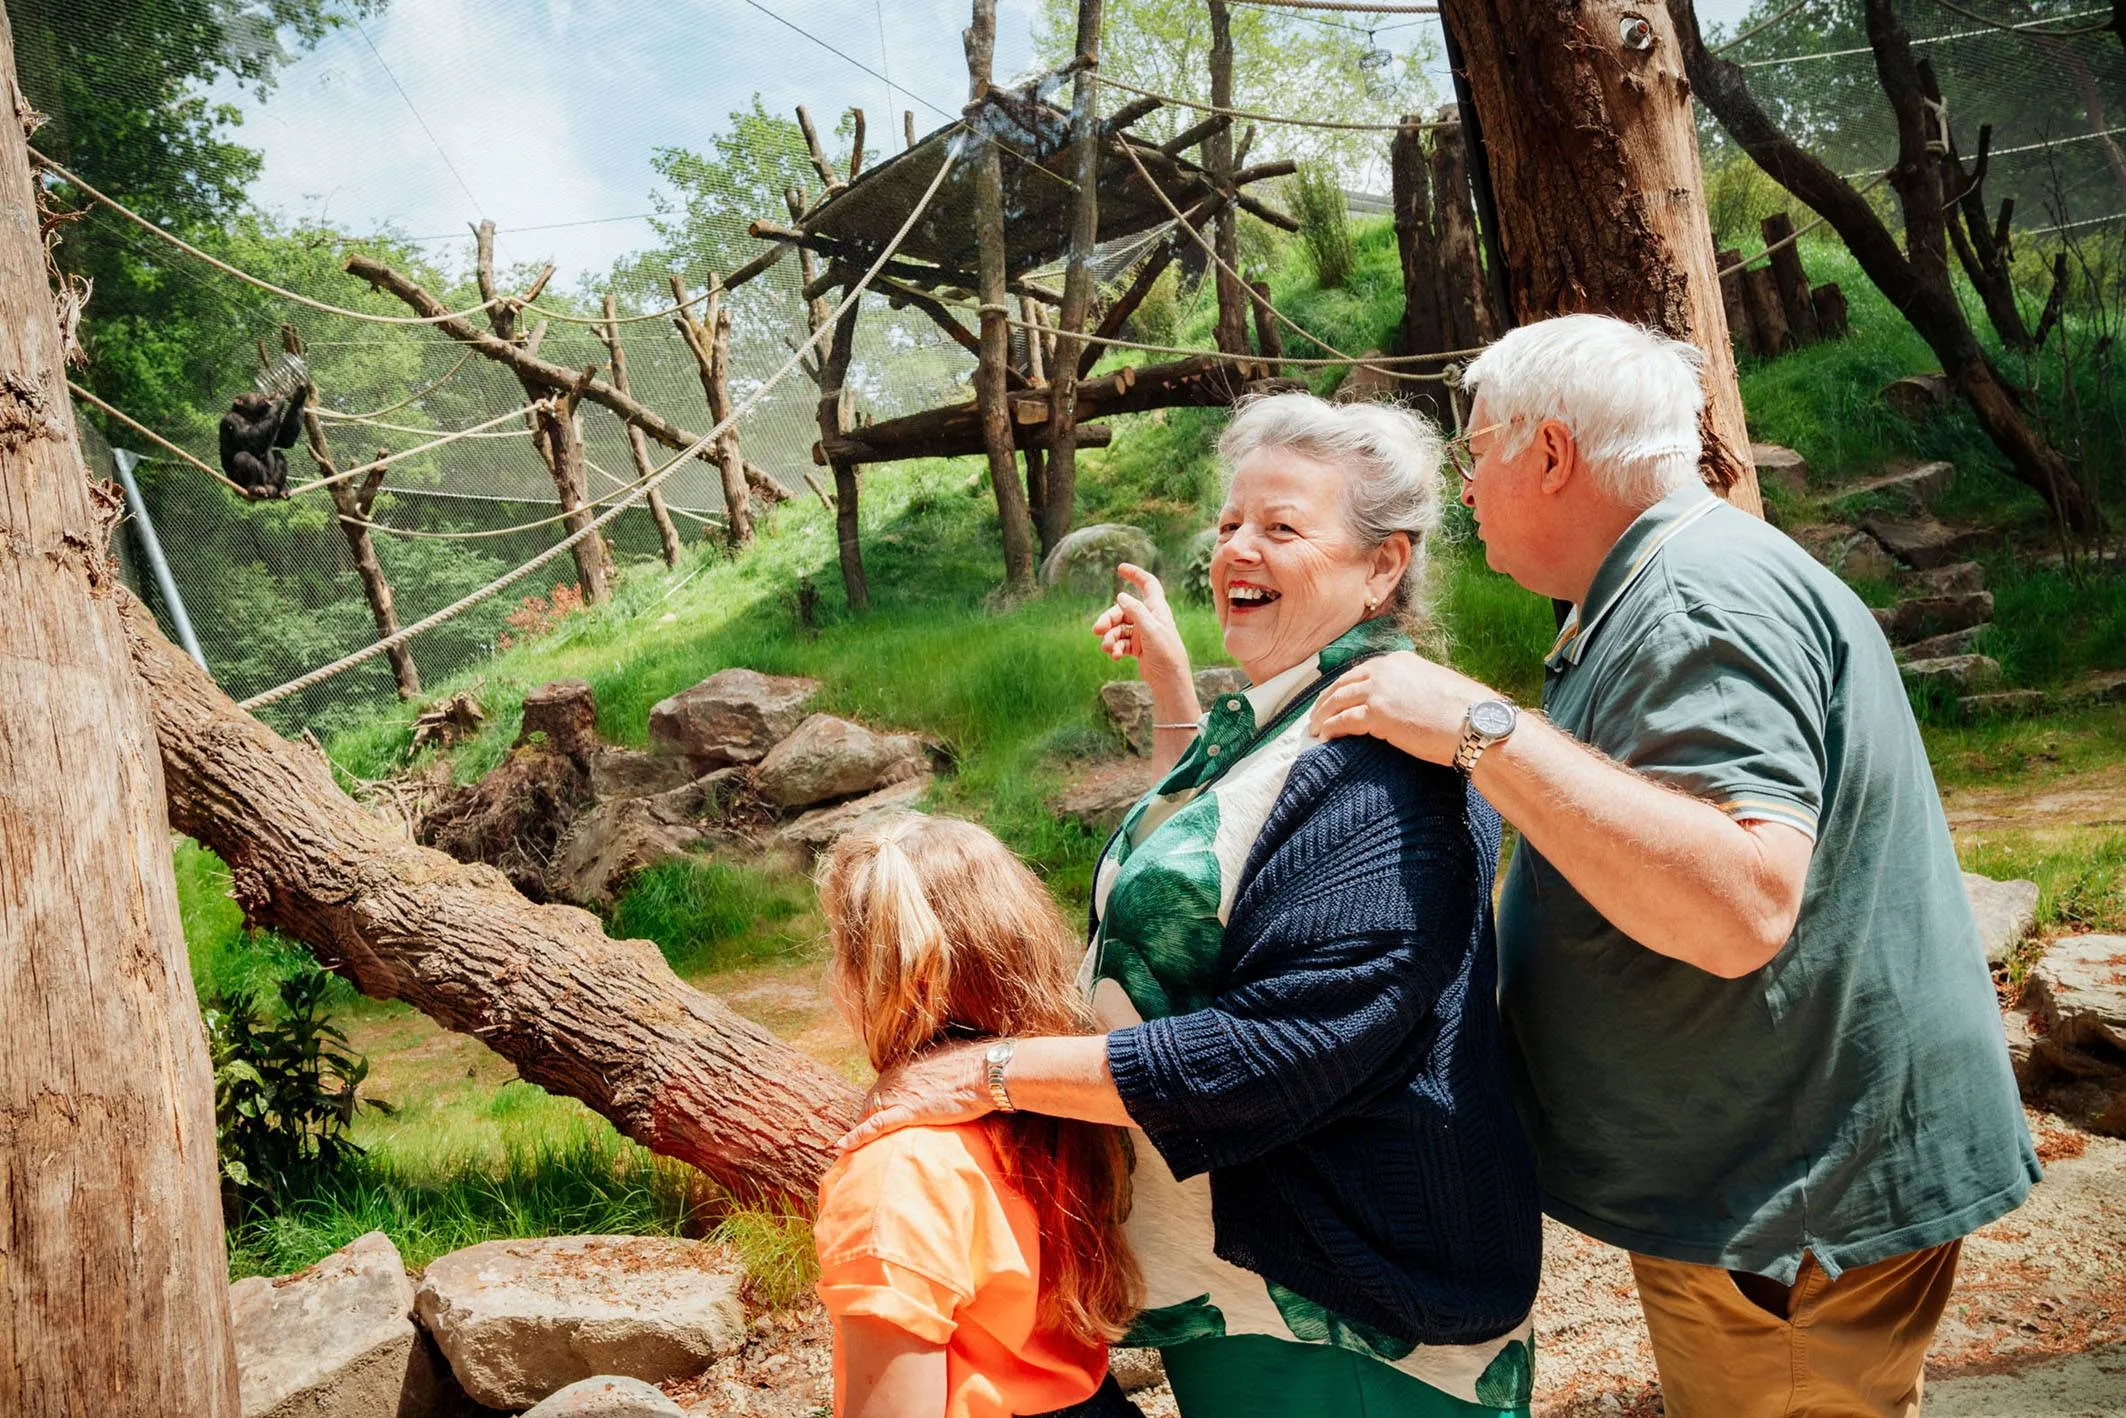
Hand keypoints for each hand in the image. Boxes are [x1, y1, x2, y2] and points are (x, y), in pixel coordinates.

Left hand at [835, 1041, 992, 1154]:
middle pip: (873, 1100)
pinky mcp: (909, 1111)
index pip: (883, 1086)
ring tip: (852, 1146)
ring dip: (861, 1128)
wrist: (986, 1072)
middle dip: (868, 1116)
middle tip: (867, 1134)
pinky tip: (843, 1145)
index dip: (880, 1102)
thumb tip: (939, 1067)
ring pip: (871, 1112)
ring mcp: (901, 1093)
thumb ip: (935, 1063)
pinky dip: (858, 1135)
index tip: (879, 1113)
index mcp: (905, 1063)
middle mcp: (897, 1076)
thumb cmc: (976, 1064)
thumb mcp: (949, 1056)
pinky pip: (877, 1125)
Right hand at [1092, 564, 1190, 690]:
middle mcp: (1149, 618)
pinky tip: (1116, 656)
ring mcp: (1142, 633)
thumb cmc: (1166, 654)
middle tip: (1097, 631)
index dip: (1135, 574)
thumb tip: (1120, 596)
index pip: (1148, 584)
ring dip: (1111, 637)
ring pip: (1119, 628)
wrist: (1170, 681)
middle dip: (1108, 620)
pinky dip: (1116, 648)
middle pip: (1123, 611)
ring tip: (1108, 649)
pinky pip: (1121, 642)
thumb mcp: (1150, 630)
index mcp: (1157, 609)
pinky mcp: (1138, 647)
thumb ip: (1135, 611)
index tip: (1120, 568)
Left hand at [1309, 651, 1498, 765]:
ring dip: (1322, 716)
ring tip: (1314, 729)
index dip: (1343, 686)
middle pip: (1342, 683)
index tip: (1334, 698)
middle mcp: (1385, 670)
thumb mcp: (1435, 686)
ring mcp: (1379, 690)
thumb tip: (1404, 702)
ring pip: (1337, 701)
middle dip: (1326, 699)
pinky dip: (1330, 729)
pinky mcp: (1377, 714)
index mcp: (1399, 661)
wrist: (1475, 723)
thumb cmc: (1465, 711)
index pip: (1361, 671)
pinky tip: (1324, 738)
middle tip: (1315, 714)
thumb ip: (1413, 687)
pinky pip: (1342, 721)